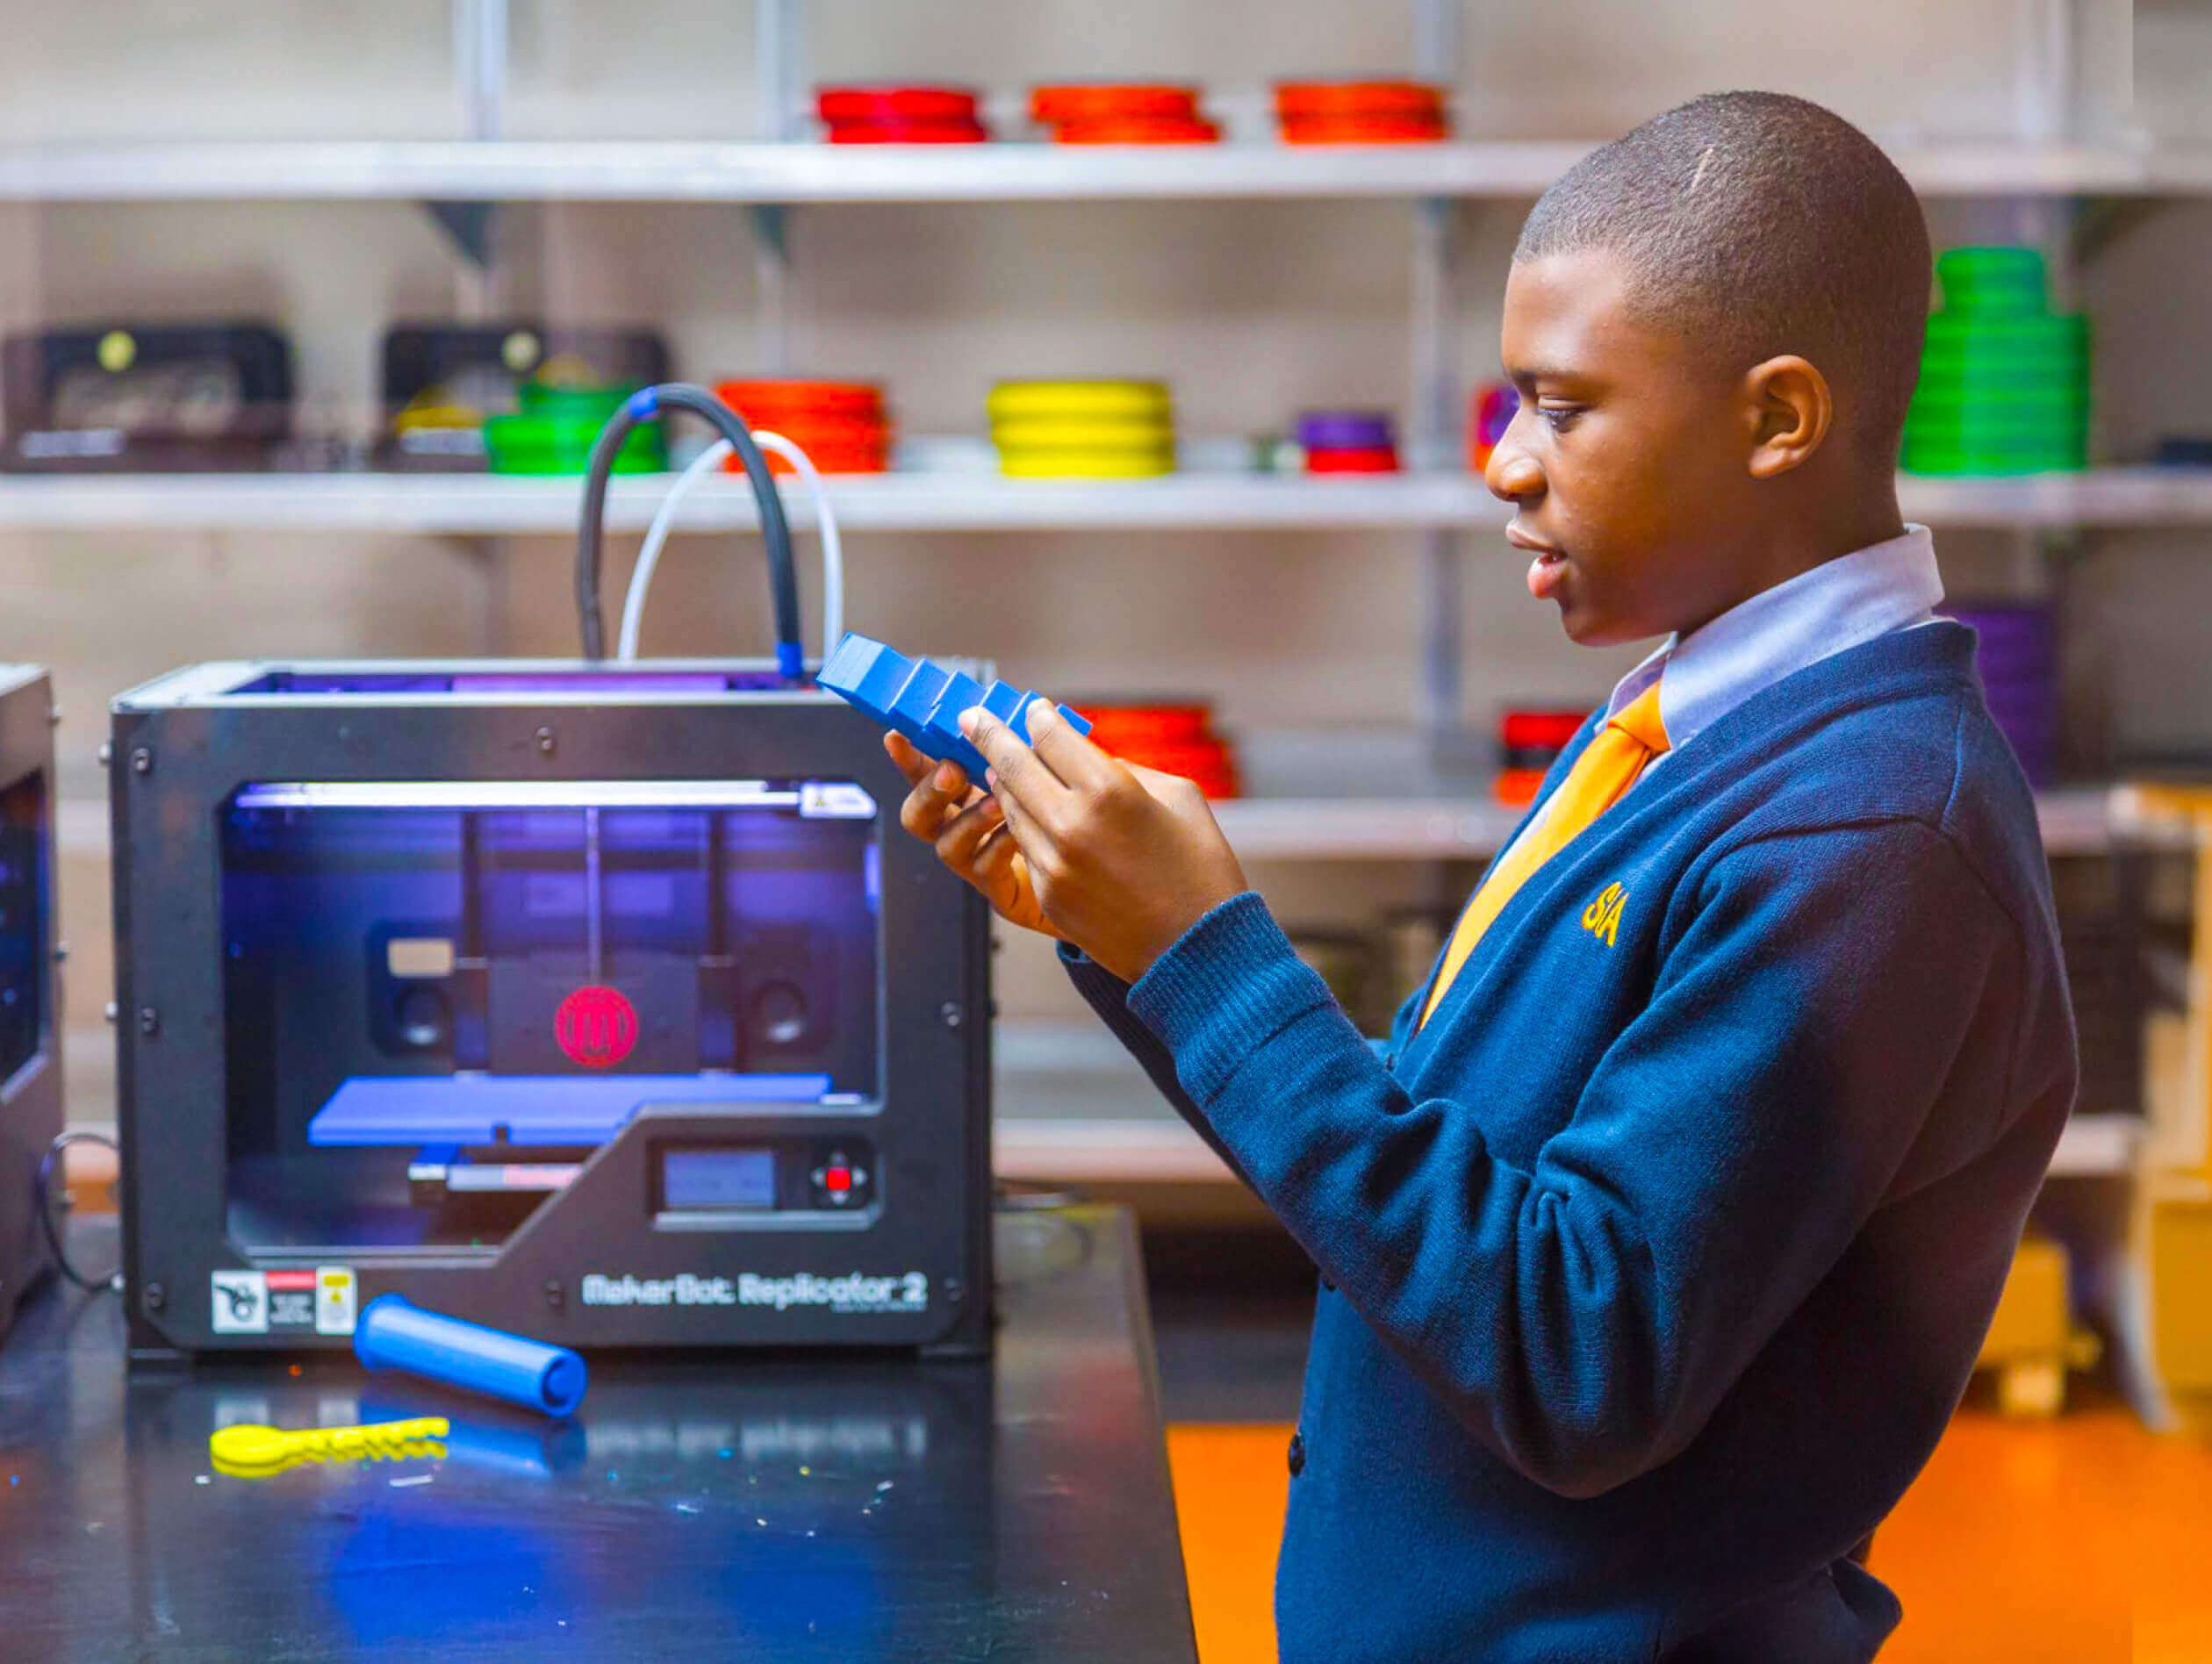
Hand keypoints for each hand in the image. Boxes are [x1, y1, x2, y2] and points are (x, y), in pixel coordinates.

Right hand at [885, 731, 1060, 939]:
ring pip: (946, 845)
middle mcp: (964, 830)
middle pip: (919, 816)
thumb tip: (1026, 712)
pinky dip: (998, 846)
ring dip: (968, 818)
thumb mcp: (1048, 776)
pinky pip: (985, 870)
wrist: (1096, 873)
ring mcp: (978, 862)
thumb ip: (1028, 752)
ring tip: (997, 801)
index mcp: (968, 797)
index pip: (927, 774)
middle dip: (929, 790)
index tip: (897, 736)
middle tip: (952, 769)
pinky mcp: (1001, 890)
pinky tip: (1019, 832)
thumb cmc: (1071, 819)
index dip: (908, 757)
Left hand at [957, 699, 1249, 984]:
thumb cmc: (1200, 867)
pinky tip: (1025, 814)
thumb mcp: (1178, 797)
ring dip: (1004, 783)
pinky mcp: (1046, 895)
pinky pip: (1023, 847)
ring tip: (997, 767)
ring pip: (1010, 808)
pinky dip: (1023, 825)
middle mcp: (1071, 824)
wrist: (1198, 949)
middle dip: (991, 736)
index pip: (1052, 737)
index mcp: (1110, 790)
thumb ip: (1126, 770)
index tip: (1032, 709)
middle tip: (972, 718)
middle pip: (1014, 766)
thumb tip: (1088, 759)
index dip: (1038, 718)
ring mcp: (1053, 863)